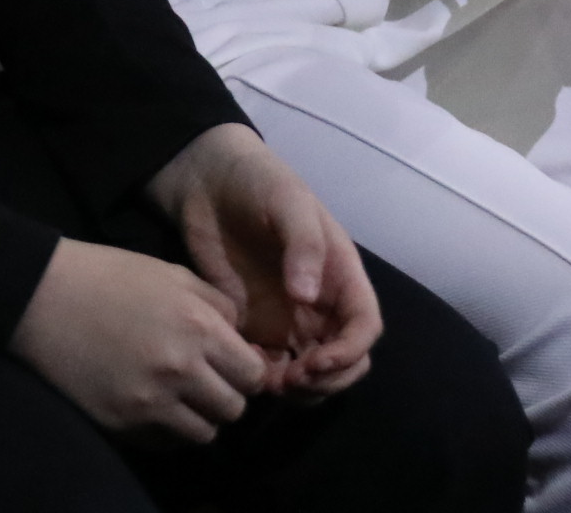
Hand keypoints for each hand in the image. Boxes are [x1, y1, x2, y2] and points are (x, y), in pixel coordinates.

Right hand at [10, 238, 268, 442]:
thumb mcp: (174, 275)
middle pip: (234, 409)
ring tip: (181, 395)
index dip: (249, 371)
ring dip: (200, 416)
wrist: (44, 297)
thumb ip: (218, 306)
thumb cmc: (112, 277)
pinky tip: (156, 404)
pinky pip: (167, 443)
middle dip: (227, 395)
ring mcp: (149, 402)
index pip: (254, 375)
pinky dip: (169, 430)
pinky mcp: (122, 423)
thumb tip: (244, 341)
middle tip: (208, 380)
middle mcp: (180, 370)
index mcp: (198, 328)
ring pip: (204, 433)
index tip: (234, 364)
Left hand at [145, 123, 381, 398]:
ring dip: (299, 389)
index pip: (364, 328)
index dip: (349, 353)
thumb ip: (302, 245)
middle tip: (290, 380)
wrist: (207, 181)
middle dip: (327, 381)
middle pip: (346, 361)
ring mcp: (289, 319)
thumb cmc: (258, 183)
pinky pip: (271, 368)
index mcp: (339, 275)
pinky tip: (242, 367)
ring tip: (266, 381)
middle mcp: (321, 304)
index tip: (315, 362)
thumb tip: (307, 296)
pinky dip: (265, 379)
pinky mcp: (256, 328)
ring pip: (312, 374)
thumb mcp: (288, 201)